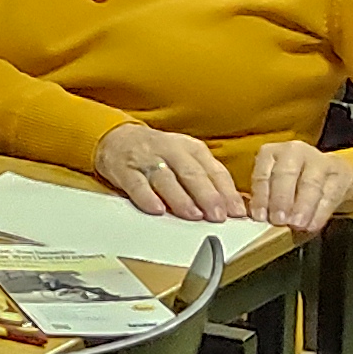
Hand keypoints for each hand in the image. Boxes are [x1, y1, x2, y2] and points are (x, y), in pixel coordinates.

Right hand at [92, 123, 250, 221]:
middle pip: (191, 173)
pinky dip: (146, 197)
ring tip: (193, 215)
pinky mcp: (124, 170)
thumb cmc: (158, 153)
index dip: (226, 191)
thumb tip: (233, 204)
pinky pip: (136, 184)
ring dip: (181, 198)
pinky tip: (156, 210)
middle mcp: (170, 151)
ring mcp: (146, 159)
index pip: (213, 170)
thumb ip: (208, 178)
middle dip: (207, 195)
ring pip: (166, 179)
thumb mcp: (186, 158)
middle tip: (218, 215)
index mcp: (191, 148)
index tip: (236, 211)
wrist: (116, 138)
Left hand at [248, 142, 352, 233]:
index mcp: (271, 154)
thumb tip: (257, 219)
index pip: (262, 174)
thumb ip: (265, 201)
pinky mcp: (342, 171)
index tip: (259, 217)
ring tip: (296, 224)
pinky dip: (320, 212)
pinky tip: (313, 225)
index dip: (261, 197)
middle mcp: (294, 151)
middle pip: (286, 173)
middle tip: (278, 220)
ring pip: (310, 183)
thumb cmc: (295, 187)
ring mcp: (320, 159)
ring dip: (302, 206)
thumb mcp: (274, 189)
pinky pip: (330, 193)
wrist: (332, 180)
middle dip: (281, 199)